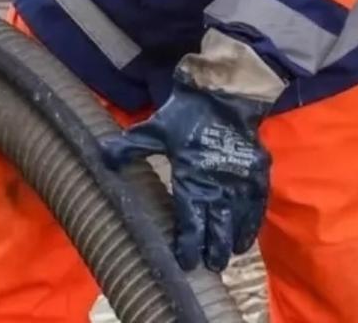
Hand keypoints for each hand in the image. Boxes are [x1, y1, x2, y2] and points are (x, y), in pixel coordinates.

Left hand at [98, 75, 271, 271]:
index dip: (188, 245)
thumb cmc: (188, 113)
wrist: (226, 92)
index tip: (186, 262)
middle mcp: (218, 186)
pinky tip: (247, 237)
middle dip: (213, 250)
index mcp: (191, 180)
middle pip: (217, 228)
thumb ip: (130, 147)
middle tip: (211, 267)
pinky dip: (252, 224)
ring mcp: (240, 181)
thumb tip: (100, 156)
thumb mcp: (154, 129)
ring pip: (237, 220)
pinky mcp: (256, 173)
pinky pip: (257, 206)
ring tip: (228, 258)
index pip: (190, 222)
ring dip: (232, 241)